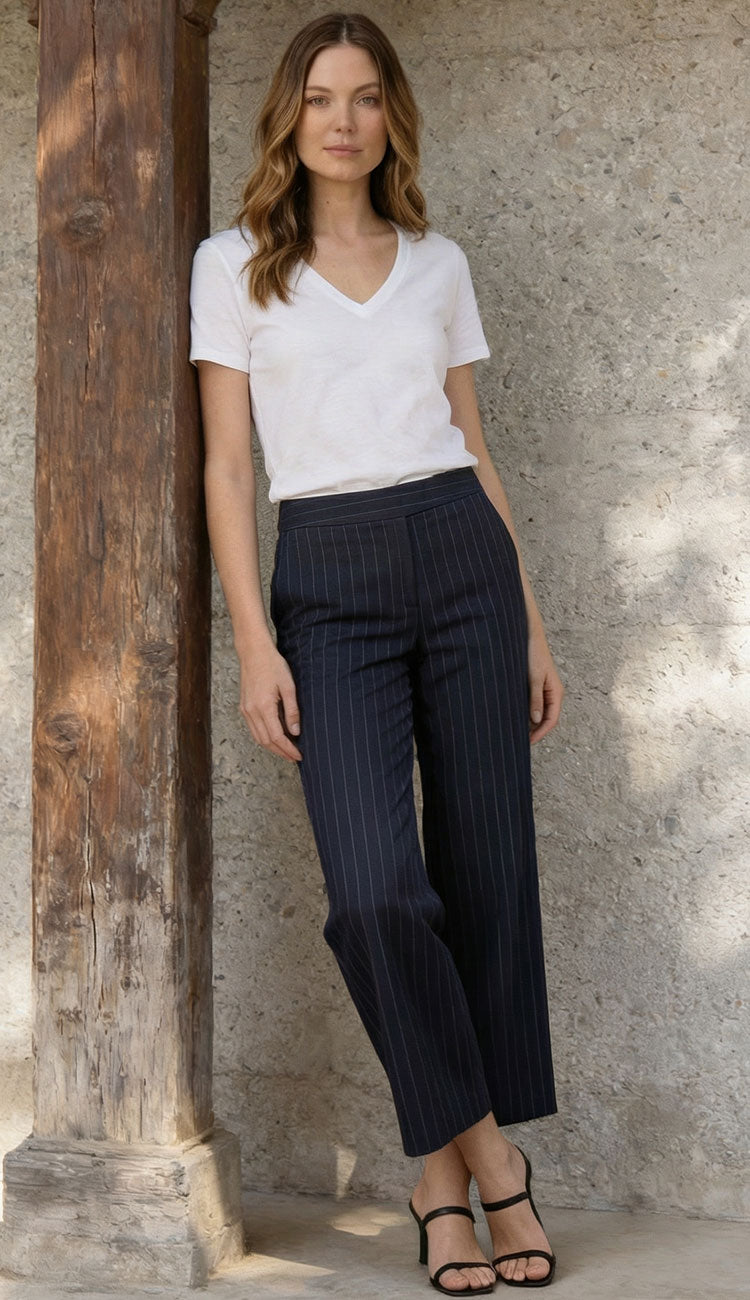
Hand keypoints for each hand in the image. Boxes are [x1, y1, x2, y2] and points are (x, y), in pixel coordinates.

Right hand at [238, 639, 302, 761]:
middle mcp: (251, 711)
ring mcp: (245, 710)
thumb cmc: (273, 665)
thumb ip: (292, 710)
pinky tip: (274, 738)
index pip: (277, 736)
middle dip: (281, 752)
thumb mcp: (288, 686)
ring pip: (258, 737)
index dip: (288, 749)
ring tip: (285, 752)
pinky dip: (264, 737)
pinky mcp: (244, 707)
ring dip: (272, 747)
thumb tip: (296, 731)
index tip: (299, 755)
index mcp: (264, 707)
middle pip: (266, 741)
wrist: (254, 652)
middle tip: (294, 758)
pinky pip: (253, 729)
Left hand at [527, 627, 563, 743]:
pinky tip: (516, 716)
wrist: (529, 635)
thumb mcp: (534, 678)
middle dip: (535, 731)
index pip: (551, 720)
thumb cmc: (534, 654)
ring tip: (516, 731)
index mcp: (556, 693)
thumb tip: (536, 720)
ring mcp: (544, 690)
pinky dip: (527, 712)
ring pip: (540, 712)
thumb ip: (535, 699)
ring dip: (530, 723)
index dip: (540, 733)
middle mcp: (552, 693)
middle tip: (520, 741)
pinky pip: (534, 704)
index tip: (528, 742)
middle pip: (546, 719)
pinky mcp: (536, 686)